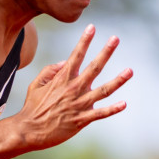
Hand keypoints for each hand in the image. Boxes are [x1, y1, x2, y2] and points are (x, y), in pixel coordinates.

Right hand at [13, 26, 131, 151]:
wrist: (29, 130)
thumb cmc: (32, 107)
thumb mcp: (36, 84)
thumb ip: (50, 71)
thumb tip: (65, 62)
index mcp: (62, 79)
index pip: (76, 56)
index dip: (84, 41)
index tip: (92, 27)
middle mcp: (73, 89)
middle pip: (94, 68)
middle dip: (106, 52)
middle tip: (116, 39)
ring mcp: (79, 105)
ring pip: (103, 91)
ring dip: (118, 80)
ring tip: (130, 71)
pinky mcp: (81, 120)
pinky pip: (100, 113)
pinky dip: (112, 109)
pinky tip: (124, 104)